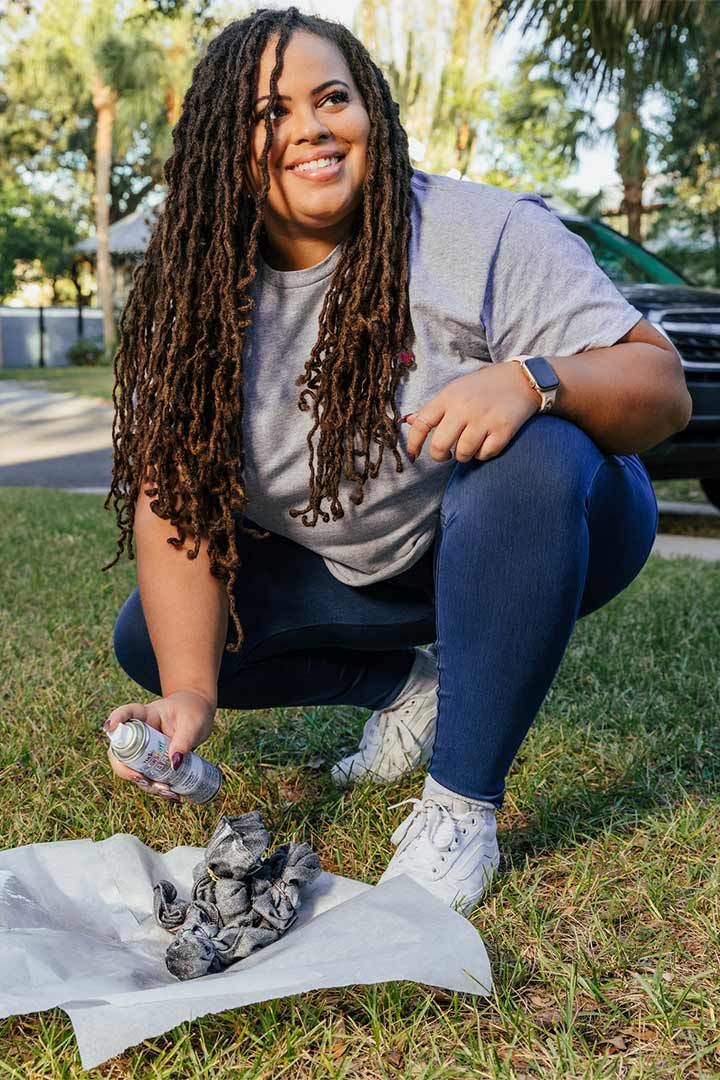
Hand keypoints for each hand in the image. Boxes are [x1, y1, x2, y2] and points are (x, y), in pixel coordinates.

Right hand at [103, 690, 215, 802]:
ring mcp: (143, 749)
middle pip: (120, 750)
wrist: (199, 716)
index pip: (127, 713)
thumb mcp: (193, 724)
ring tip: (169, 792)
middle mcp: (139, 732)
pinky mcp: (151, 762)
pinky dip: (158, 789)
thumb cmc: (194, 713)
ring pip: (133, 769)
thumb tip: (174, 764)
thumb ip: (184, 740)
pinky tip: (174, 795)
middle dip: (127, 770)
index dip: (115, 719)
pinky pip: (148, 777)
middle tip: (143, 780)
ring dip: (146, 784)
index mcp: (147, 714)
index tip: (109, 727)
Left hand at [403, 360, 540, 462]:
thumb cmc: (483, 387)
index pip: (422, 424)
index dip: (413, 443)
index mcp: (448, 397)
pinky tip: (485, 443)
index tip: (413, 455)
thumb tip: (408, 421)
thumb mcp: (455, 390)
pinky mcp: (503, 429)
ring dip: (463, 455)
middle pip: (439, 446)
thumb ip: (433, 409)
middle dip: (440, 456)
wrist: (521, 379)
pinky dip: (483, 454)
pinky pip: (485, 454)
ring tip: (468, 446)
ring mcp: (484, 419)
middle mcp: (464, 408)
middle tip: (446, 454)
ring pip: (462, 454)